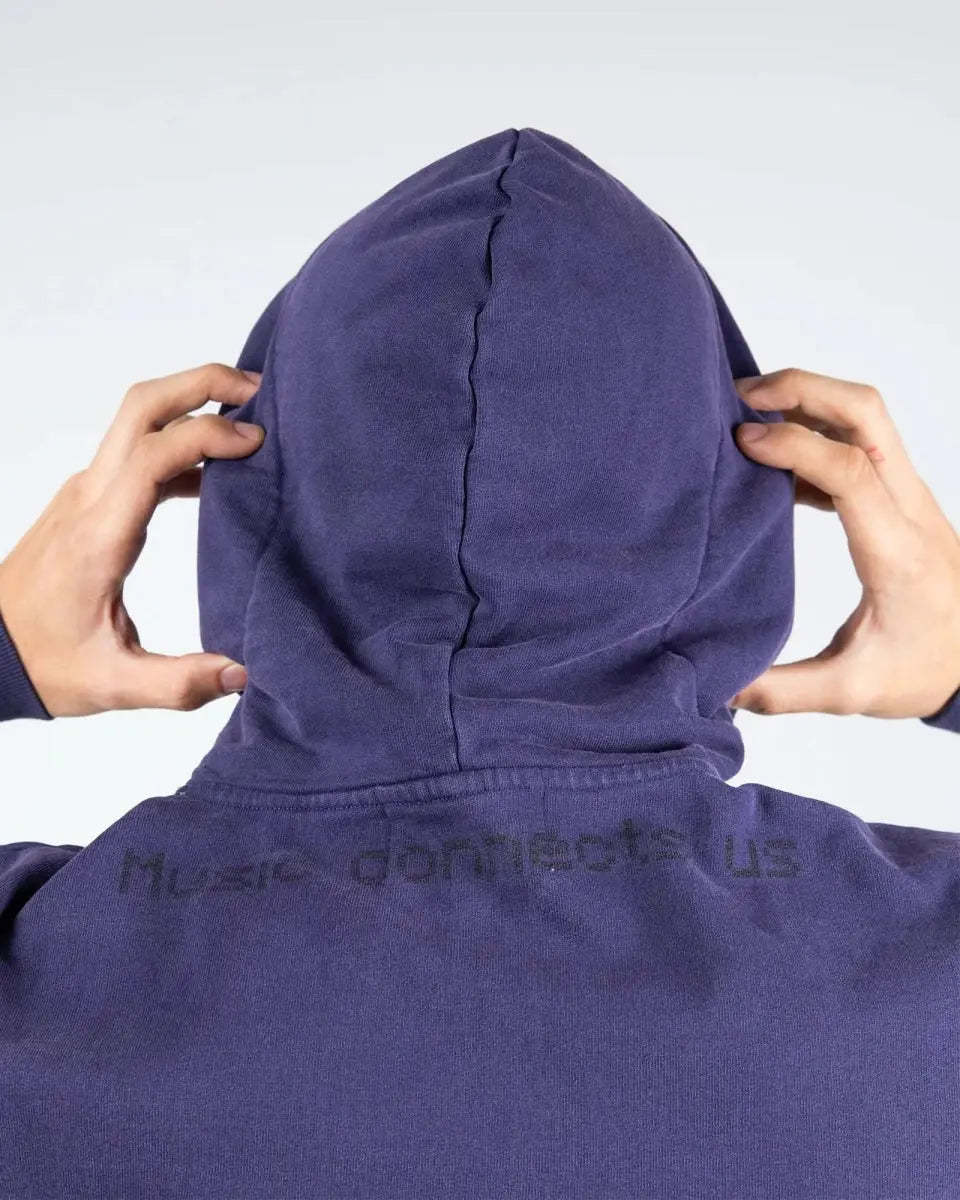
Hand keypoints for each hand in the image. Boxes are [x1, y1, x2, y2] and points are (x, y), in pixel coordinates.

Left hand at [0, 364, 264, 715]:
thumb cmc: (44, 662)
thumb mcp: (112, 685)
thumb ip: (180, 682)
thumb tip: (242, 674)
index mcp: (99, 534)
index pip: (151, 454)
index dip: (207, 436)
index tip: (256, 444)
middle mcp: (91, 497)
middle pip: (143, 406)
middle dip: (202, 383)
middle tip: (259, 391)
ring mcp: (89, 491)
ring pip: (139, 417)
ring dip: (193, 403)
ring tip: (250, 421)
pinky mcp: (93, 499)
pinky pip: (141, 448)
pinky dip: (182, 440)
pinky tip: (220, 470)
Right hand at [731, 368, 959, 718]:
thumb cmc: (923, 671)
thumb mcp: (851, 692)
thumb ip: (780, 690)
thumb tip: (717, 687)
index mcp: (897, 551)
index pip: (851, 470)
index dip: (794, 444)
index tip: (743, 441)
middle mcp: (909, 508)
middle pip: (866, 412)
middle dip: (802, 388)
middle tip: (740, 398)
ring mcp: (907, 496)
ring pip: (865, 416)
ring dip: (807, 399)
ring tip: (747, 411)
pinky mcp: (897, 498)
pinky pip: (857, 441)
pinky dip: (813, 429)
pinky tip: (770, 456)